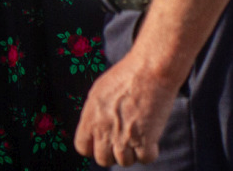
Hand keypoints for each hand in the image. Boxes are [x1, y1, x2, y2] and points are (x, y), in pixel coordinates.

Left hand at [73, 48, 177, 165]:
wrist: (149, 70)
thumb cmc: (126, 76)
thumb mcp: (98, 92)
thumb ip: (93, 114)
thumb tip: (93, 129)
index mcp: (90, 117)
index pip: (83, 147)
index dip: (93, 146)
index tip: (103, 141)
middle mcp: (104, 130)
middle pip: (103, 159)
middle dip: (112, 152)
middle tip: (122, 139)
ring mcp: (124, 137)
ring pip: (125, 161)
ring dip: (132, 152)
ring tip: (136, 134)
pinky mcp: (146, 139)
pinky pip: (146, 158)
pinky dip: (149, 151)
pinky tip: (150, 136)